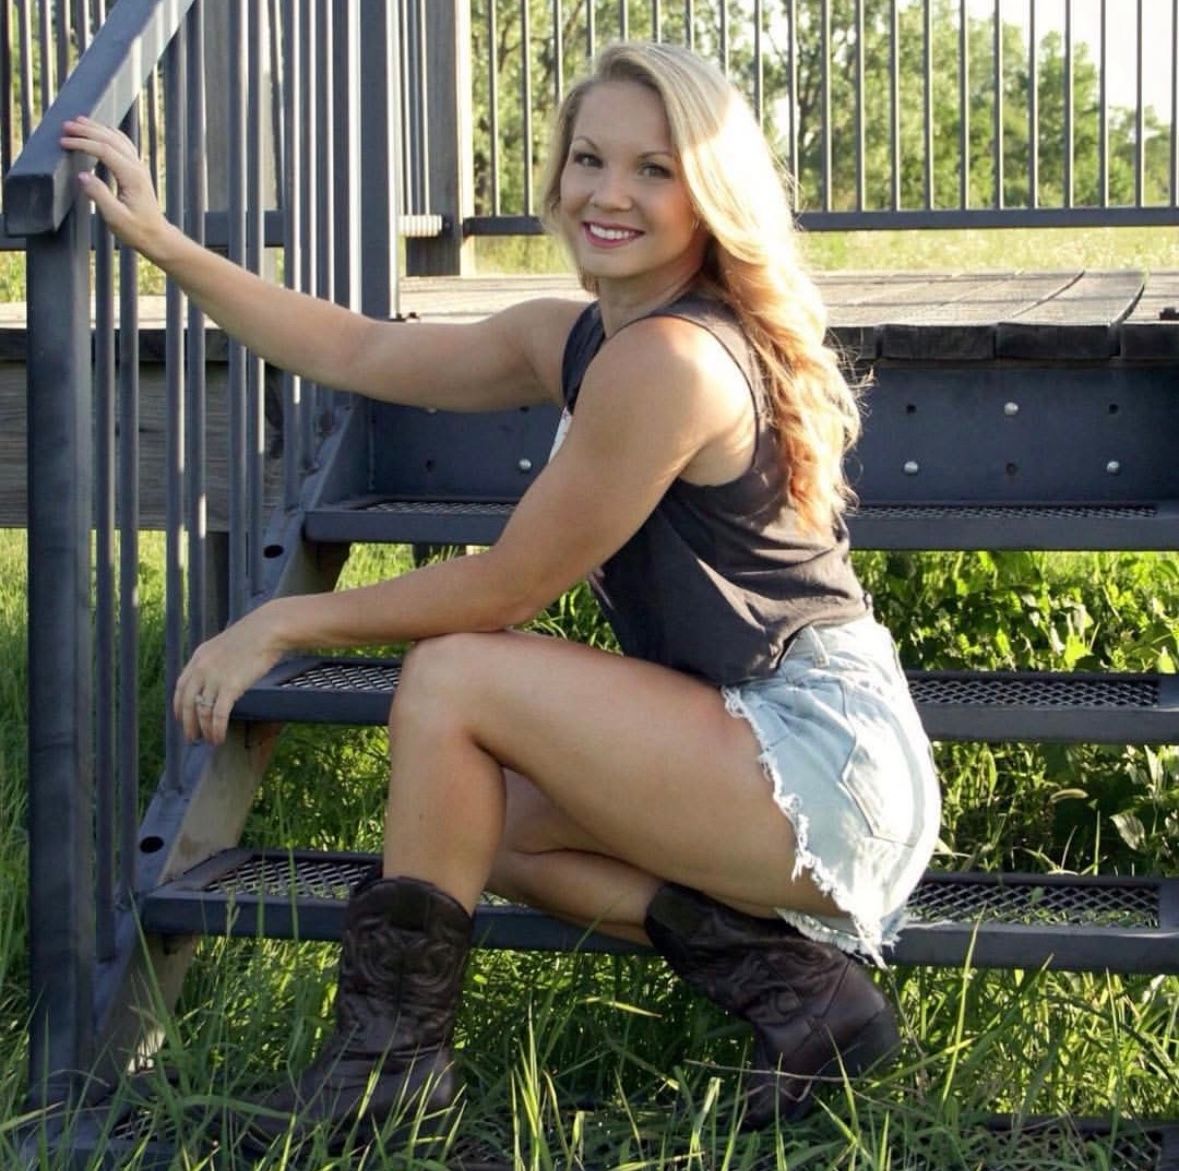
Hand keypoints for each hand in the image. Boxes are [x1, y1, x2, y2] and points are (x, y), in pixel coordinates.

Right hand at [59, 116, 171, 257]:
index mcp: (132, 176)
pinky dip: (110, 134)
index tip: (63, 142)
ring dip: (98, 128)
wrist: (157, 237)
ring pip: (118, 139)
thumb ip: (99, 196)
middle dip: (87, 130)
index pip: (105, 150)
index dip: (83, 143)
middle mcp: (137, 167)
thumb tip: (82, 175)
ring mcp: (139, 168)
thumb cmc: (137, 230)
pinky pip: (124, 145)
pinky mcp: (137, 171)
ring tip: (78, 121)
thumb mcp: (116, 218)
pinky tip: (101, 130)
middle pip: (111, 139)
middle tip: (66, 126)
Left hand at [173, 603, 286, 745]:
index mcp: (199, 657)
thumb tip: (217, 678)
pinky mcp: (230, 687)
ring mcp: (214, 678)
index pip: (181, 687)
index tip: (182, 718)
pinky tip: (219, 738)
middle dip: (188, 724)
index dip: (180, 706)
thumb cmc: (254, 636)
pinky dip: (217, 729)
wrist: (267, 630)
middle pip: (187, 702)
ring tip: (210, 741)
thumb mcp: (225, 646)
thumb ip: (216, 661)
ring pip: (202, 712)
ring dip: (204, 730)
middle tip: (192, 738)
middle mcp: (201, 669)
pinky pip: (218, 714)